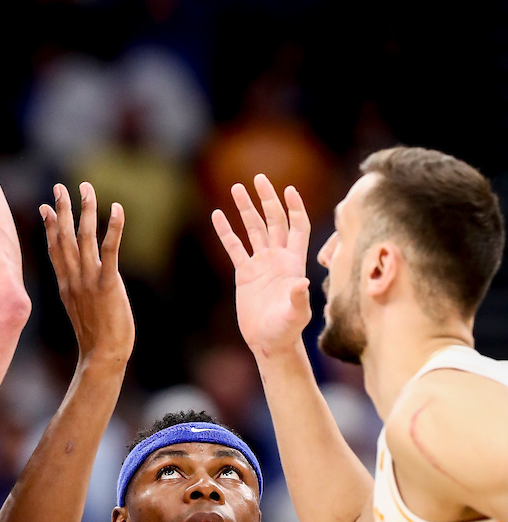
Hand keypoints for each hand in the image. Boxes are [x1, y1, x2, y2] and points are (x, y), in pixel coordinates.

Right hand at [40, 182, 133, 365]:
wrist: (102, 357)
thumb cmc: (96, 339)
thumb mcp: (81, 312)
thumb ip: (77, 294)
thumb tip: (76, 287)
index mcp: (66, 285)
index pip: (55, 250)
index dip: (50, 227)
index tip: (45, 207)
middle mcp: (74, 279)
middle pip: (64, 238)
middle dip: (62, 210)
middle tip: (60, 187)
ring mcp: (89, 281)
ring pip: (85, 238)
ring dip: (85, 210)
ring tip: (85, 188)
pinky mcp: (107, 284)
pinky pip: (110, 251)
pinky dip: (113, 228)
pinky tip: (116, 209)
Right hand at [212, 175, 311, 357]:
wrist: (269, 343)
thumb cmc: (287, 330)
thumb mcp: (296, 315)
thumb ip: (299, 298)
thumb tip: (302, 283)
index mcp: (294, 262)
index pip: (298, 227)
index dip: (295, 208)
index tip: (288, 189)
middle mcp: (278, 258)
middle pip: (274, 221)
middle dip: (268, 199)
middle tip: (258, 178)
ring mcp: (261, 264)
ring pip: (253, 229)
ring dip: (246, 209)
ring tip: (237, 188)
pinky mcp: (244, 274)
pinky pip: (234, 247)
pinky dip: (226, 232)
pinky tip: (218, 215)